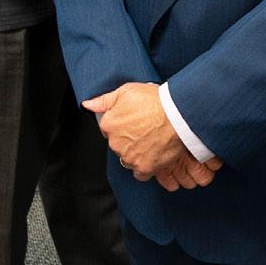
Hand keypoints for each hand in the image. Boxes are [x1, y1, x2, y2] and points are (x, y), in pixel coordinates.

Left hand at [83, 84, 221, 187]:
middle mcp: (116, 143)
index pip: (109, 128)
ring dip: (136, 153)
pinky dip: (145, 167)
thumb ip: (104, 100)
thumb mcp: (126, 91)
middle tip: (144, 130)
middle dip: (128, 139)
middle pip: (118, 144)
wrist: (178, 115)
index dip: (122, 124)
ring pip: (128, 159)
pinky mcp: (145, 168)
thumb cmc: (155, 101)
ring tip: (151, 141)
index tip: (133, 121)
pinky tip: (153, 156)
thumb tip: (88, 105)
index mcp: (109, 124)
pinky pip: (140, 173)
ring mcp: (129, 157)